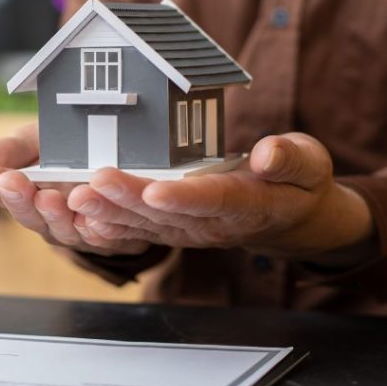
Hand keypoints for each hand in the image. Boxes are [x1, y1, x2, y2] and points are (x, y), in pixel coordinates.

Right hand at [0, 124, 150, 255]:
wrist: (122, 157)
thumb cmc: (70, 151)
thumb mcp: (38, 142)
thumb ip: (10, 151)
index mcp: (28, 198)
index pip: (5, 196)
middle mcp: (51, 221)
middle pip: (32, 217)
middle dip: (21, 199)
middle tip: (12, 181)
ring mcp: (81, 232)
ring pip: (66, 230)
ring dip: (55, 215)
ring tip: (49, 197)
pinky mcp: (115, 237)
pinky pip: (107, 237)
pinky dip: (100, 229)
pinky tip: (94, 217)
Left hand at [66, 133, 376, 265]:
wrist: (289, 217)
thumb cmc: (297, 183)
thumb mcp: (310, 165)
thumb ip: (291, 160)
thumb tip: (268, 154)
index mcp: (249, 205)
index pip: (214, 201)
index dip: (185, 197)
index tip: (156, 190)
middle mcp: (214, 224)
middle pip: (167, 215)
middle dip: (129, 200)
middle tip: (94, 182)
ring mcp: (191, 230)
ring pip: (146, 225)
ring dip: (109, 212)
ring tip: (76, 197)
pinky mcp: (174, 229)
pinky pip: (139, 230)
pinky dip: (110, 224)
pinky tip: (80, 215)